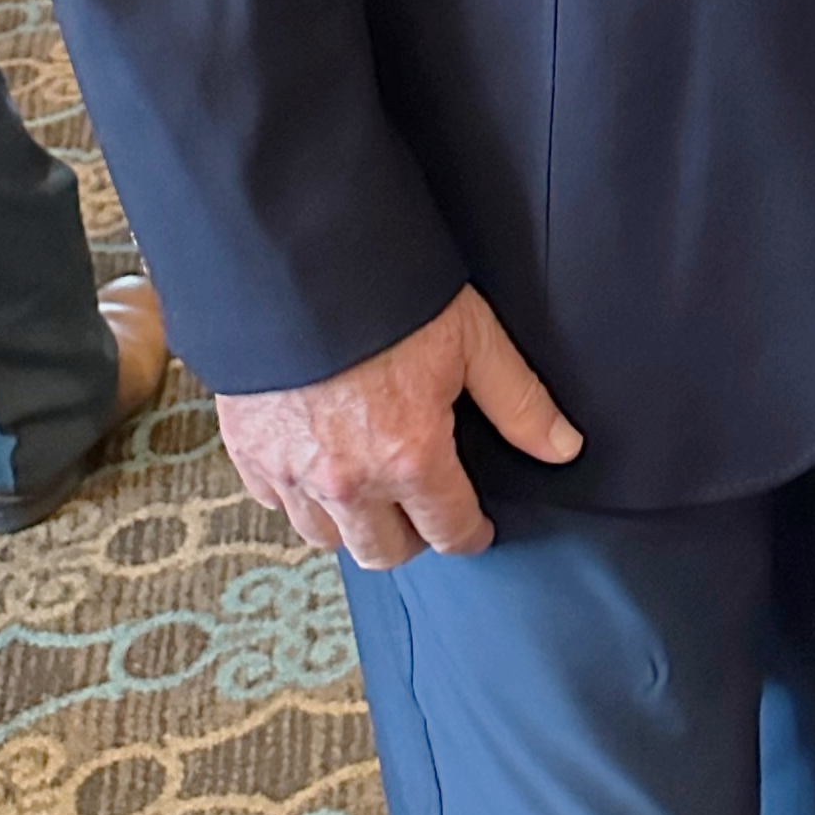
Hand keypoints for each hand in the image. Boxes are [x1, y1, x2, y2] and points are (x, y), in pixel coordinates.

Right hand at [217, 285, 582, 569]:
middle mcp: (348, 481)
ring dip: (354, 523)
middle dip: (413, 538)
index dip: (471, 533)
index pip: (449, 531)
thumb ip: (519, 402)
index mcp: (409, 457)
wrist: (299, 262)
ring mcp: (291, 472)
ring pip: (327, 538)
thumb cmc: (389, 294)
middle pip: (384, 553)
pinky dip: (300, 495)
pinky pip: (277, 504)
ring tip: (373, 490)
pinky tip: (319, 465)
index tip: (474, 527)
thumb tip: (564, 447)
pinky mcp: (249, 453)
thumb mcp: (472, 337)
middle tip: (426, 509)